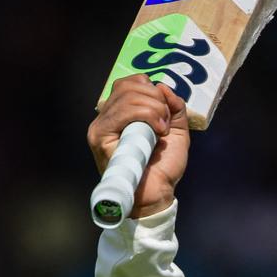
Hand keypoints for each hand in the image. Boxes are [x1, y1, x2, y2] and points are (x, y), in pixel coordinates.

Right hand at [87, 74, 189, 217]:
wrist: (157, 193)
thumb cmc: (163, 167)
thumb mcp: (177, 130)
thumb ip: (174, 107)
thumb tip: (163, 86)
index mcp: (121, 113)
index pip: (131, 82)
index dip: (152, 90)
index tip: (166, 112)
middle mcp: (107, 116)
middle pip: (129, 85)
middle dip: (156, 99)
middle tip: (165, 123)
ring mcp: (101, 126)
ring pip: (128, 96)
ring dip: (155, 109)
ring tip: (162, 130)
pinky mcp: (100, 136)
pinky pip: (124, 111)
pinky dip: (147, 116)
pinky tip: (157, 132)